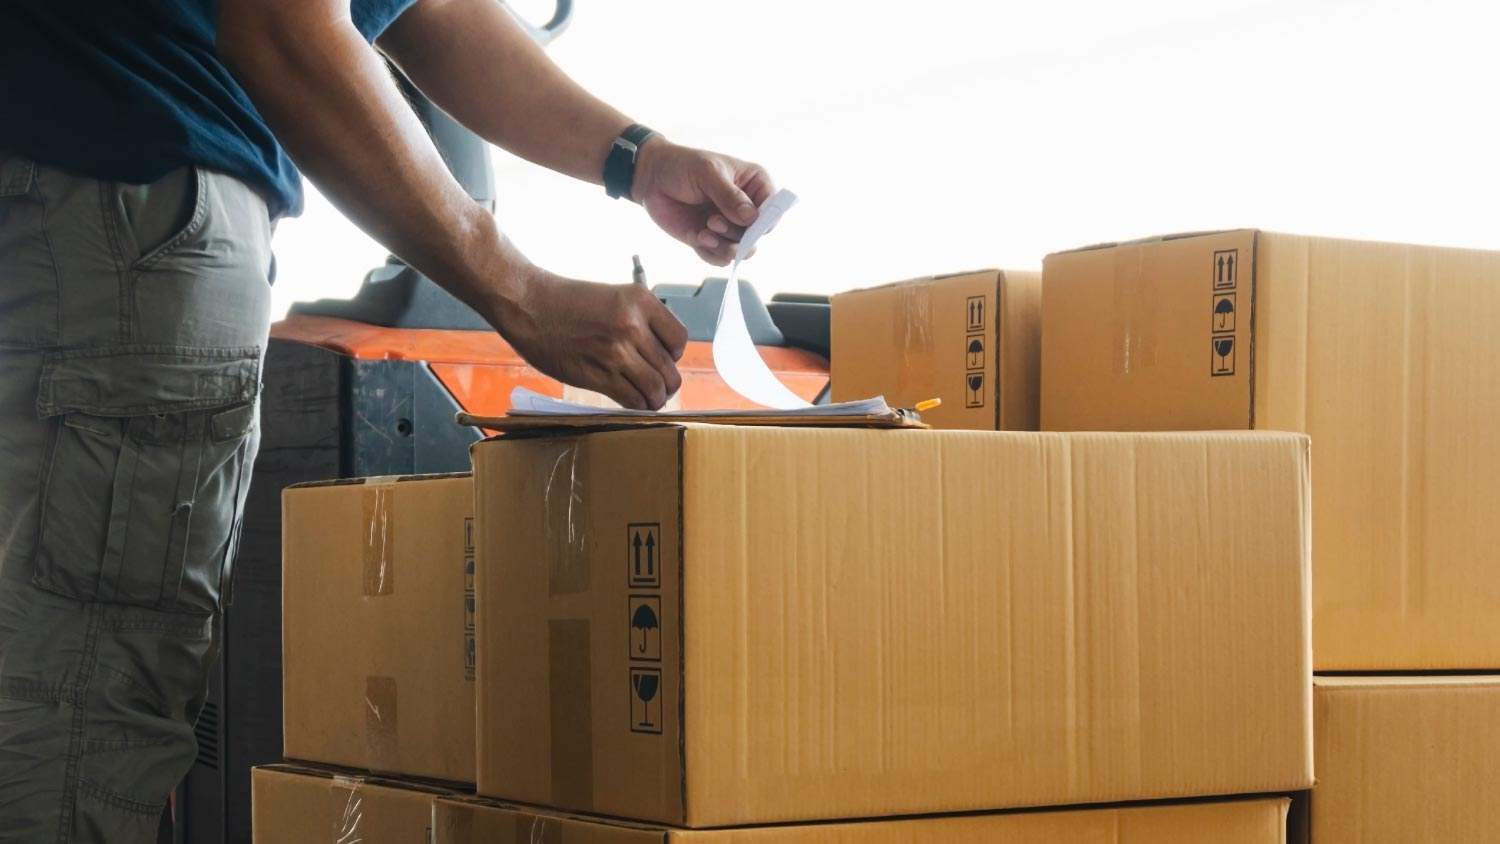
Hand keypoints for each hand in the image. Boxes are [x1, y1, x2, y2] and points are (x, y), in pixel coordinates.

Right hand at [492, 269, 688, 409]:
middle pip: (669, 368)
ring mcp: (616, 351)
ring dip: (655, 399)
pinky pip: (633, 399)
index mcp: (641, 301)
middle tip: (656, 386)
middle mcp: (633, 325)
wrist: (528, 304)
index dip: (673, 355)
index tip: (661, 358)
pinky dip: (638, 406)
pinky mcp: (598, 374)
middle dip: (666, 382)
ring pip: (656, 388)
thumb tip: (657, 353)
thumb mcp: (612, 297)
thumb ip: (638, 321)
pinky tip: (631, 402)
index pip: (679, 339)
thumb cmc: (567, 301)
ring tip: (648, 399)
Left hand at [632, 138, 775, 265]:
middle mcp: (746, 207)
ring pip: (742, 251)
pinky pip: (721, 258)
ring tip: (703, 232)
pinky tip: (696, 237)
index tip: (747, 223)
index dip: (764, 221)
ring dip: (723, 246)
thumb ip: (730, 196)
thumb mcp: (707, 173)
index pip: (773, 209)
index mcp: (754, 184)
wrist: (651, 178)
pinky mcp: (712, 239)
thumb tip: (751, 218)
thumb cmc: (681, 166)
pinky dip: (710, 253)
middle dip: (737, 235)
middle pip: (757, 235)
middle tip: (713, 222)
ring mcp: (729, 225)